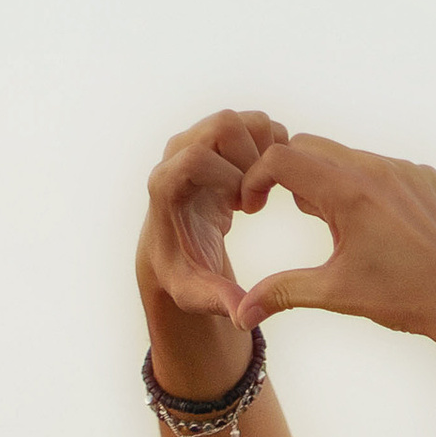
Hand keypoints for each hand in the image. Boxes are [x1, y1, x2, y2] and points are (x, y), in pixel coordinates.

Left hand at [138, 109, 291, 338]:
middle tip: (255, 200)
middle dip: (250, 159)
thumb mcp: (197, 294)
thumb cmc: (183, 274)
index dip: (227, 178)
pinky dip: (270, 150)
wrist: (175, 252)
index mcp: (165, 184)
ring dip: (264, 154)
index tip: (241, 209)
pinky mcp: (218, 141)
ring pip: (243, 119)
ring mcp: (197, 141)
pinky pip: (254, 125)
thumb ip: (219, 301)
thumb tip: (243, 316)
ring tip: (258, 194)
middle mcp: (176, 153)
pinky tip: (262, 187)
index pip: (197, 157)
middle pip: (223, 123)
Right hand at [229, 136, 435, 348]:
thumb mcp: (336, 294)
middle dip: (290, 176)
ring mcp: (405, 169)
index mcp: (350, 192)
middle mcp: (377, 169)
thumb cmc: (404, 298)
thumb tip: (240, 314)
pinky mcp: (425, 176)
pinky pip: (381, 168)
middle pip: (310, 147)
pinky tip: (376, 228)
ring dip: (329, 182)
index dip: (256, 177)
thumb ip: (283, 292)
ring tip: (338, 228)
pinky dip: (364, 187)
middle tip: (295, 215)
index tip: (254, 206)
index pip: (283, 158)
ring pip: (347, 157)